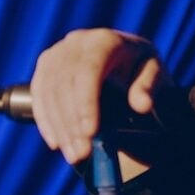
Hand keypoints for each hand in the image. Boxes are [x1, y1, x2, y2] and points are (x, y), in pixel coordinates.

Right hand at [30, 28, 170, 165]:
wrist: (124, 59)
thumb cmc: (142, 68)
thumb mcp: (155, 73)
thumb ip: (150, 86)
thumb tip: (142, 104)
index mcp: (105, 40)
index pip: (87, 70)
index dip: (85, 102)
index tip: (90, 132)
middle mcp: (76, 42)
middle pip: (65, 84)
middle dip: (72, 122)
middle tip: (82, 152)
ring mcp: (57, 53)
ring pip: (48, 92)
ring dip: (59, 127)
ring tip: (75, 154)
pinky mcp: (45, 66)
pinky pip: (39, 95)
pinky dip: (46, 121)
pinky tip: (57, 142)